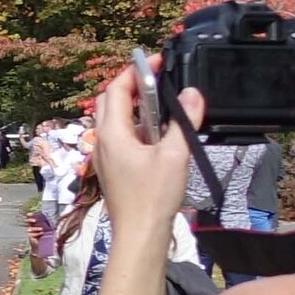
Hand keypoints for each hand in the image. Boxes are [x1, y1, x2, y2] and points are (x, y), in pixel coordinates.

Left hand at [88, 61, 194, 242]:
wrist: (139, 233)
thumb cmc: (153, 197)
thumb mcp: (175, 156)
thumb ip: (183, 123)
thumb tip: (192, 94)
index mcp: (112, 134)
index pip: (116, 90)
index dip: (135, 71)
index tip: (155, 61)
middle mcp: (103, 142)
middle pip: (110, 101)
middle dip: (131, 84)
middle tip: (158, 77)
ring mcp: (106, 156)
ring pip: (114, 120)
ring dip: (135, 105)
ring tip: (162, 101)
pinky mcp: (114, 168)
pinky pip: (121, 137)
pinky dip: (137, 125)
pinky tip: (158, 132)